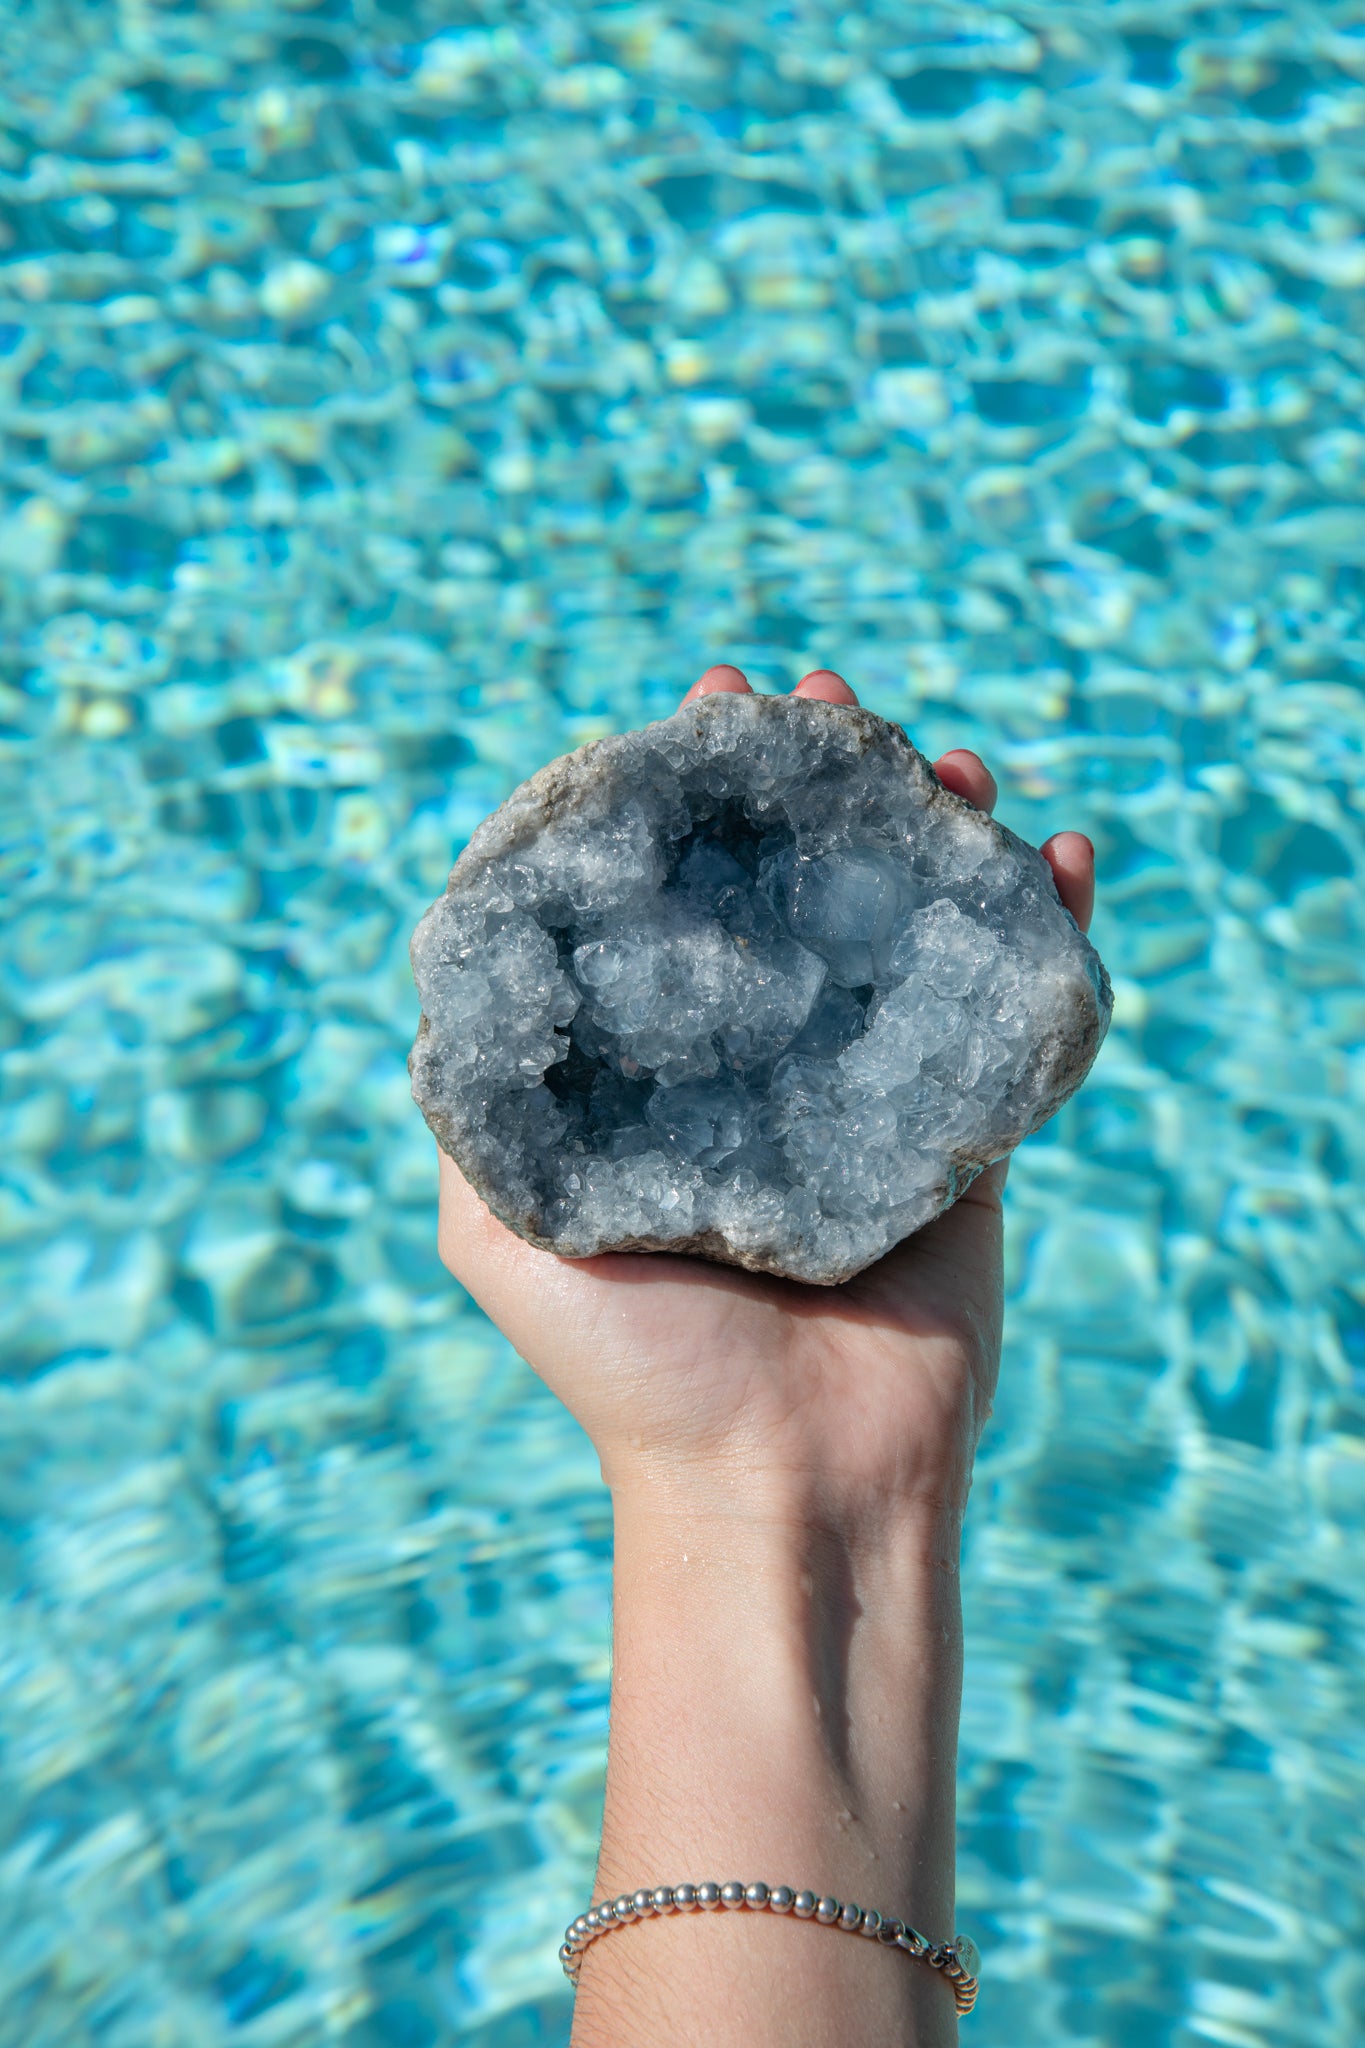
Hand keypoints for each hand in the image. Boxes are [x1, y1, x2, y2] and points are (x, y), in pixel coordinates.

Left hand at [436, 665, 1095, 1527]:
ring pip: (913, 924)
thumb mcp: (500, 1229)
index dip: (695, 797)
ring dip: (935, 826)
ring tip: (942, 763)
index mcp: (667, 1069)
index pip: (682, 896)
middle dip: (820, 785)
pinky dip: (1045, 924)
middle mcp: (766, 1065)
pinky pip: (1012, 1006)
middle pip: (802, 887)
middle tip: (829, 709)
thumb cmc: (634, 1367)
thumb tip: (459, 963)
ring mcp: (871, 1092)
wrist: (786, 1482)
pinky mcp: (964, 1132)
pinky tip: (1058, 857)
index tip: (706, 712)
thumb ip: (473, 1104)